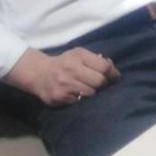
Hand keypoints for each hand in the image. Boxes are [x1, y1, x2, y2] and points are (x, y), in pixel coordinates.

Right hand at [3, 47, 120, 105]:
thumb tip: (112, 69)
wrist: (39, 73)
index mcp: (78, 56)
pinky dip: (81, 99)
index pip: (103, 67)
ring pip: (91, 93)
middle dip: (103, 84)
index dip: (113, 73)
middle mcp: (71, 69)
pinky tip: (77, 94)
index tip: (116, 77)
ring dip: (93, 92)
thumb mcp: (78, 54)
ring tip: (88, 89)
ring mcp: (65, 84)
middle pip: (99, 81)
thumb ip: (95, 59)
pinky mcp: (59, 97)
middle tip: (101, 85)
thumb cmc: (64, 63)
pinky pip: (79, 101)